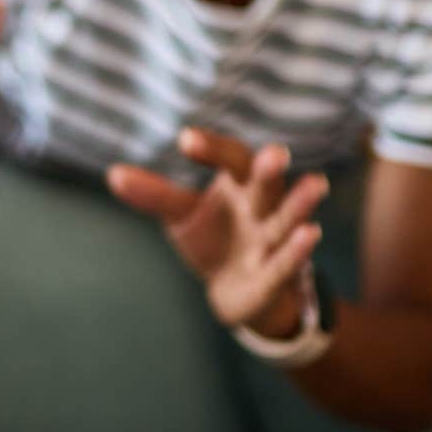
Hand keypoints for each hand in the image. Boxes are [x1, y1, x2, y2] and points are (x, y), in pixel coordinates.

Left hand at [107, 128, 328, 333]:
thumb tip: (114, 174)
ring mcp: (272, 241)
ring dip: (299, 205)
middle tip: (276, 153)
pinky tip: (311, 233)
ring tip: (316, 184)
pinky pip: (287, 261)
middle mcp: (262, 207)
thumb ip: (156, 196)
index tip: (185, 140)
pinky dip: (297, 249)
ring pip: (287, 220)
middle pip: (266, 184)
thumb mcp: (181, 216)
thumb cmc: (213, 239)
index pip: (232, 159)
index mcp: (239, 185)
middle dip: (270, 170)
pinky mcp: (276, 275)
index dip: (212, 149)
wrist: (235, 291)